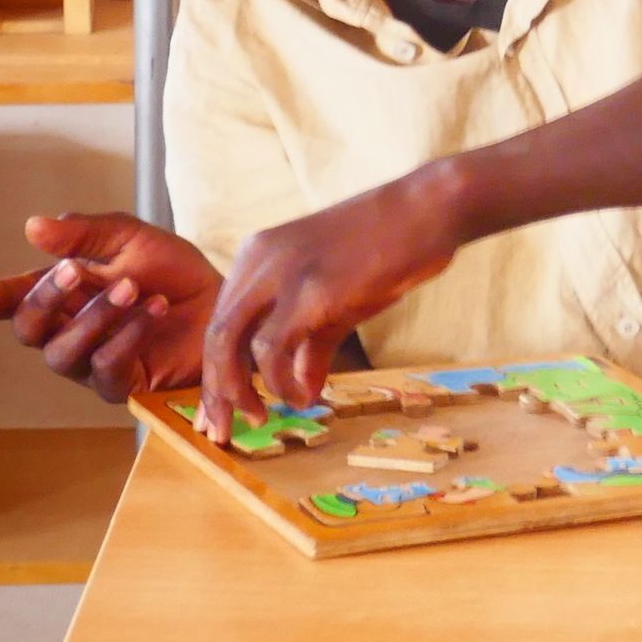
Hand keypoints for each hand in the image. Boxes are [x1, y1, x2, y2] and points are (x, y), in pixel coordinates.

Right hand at [0, 211, 220, 404]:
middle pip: (28, 328)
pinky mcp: (123, 384)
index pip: (13, 299)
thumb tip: (33, 227)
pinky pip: (105, 369)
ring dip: (93, 318)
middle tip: (75, 271)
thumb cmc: (174, 272)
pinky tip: (151, 310)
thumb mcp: (130, 238)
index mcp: (63, 293)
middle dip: (45, 298)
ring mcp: (92, 361)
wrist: (225, 302)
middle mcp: (69, 329)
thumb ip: (83, 233)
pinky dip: (125, 337)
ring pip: (62, 353)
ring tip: (132, 288)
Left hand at [199, 165, 465, 441]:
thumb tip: (301, 394)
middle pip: (214, 335)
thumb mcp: (337, 301)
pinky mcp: (310, 290)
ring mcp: (281, 272)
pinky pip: (272, 347)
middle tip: (224, 431)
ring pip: (228, 341)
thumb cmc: (388, 250)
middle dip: (216, 390)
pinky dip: (278, 381)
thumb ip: (311, 346)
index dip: (217, 372)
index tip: (220, 411)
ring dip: (239, 390)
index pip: (219, 321)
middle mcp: (257, 261)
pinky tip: (300, 397)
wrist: (428, 210)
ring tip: (262, 416)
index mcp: (257, 257)